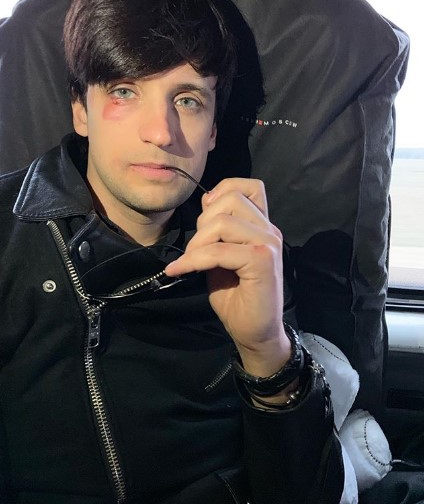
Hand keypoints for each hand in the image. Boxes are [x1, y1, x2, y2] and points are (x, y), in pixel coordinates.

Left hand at [165, 178, 291, 376]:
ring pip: (223, 223)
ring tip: (190, 261)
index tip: (207, 214)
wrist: (255, 333)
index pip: (249, 185)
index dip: (223, 190)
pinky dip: (193, 260)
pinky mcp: (262, 263)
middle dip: (203, 220)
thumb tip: (206, 203)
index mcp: (261, 226)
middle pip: (231, 199)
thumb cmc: (237, 298)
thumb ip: (217, 232)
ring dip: (197, 242)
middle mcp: (269, 230)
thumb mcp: (220, 257)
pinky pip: (219, 251)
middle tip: (196, 248)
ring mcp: (268, 245)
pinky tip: (180, 271)